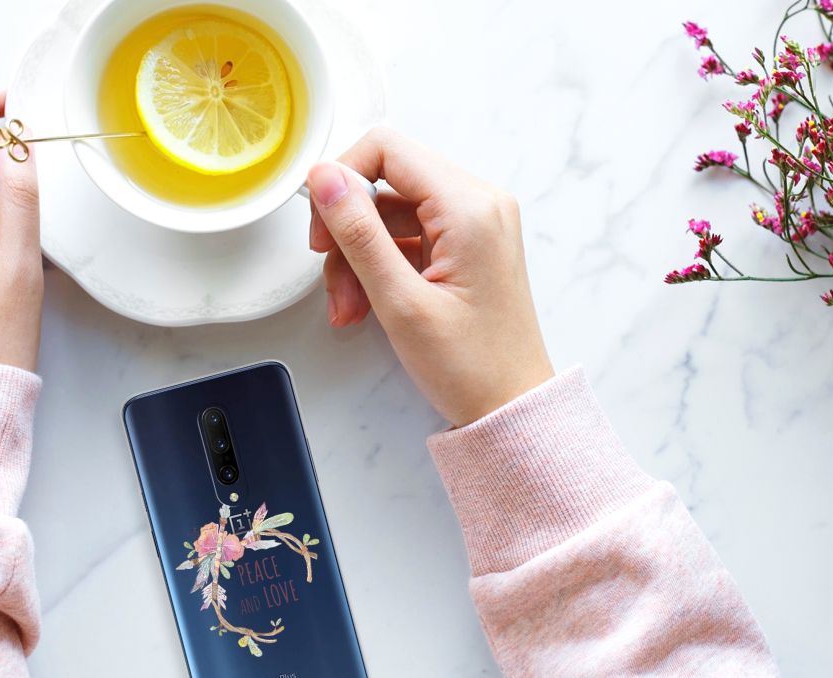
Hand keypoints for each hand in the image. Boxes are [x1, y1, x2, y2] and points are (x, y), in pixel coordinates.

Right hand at [307, 128, 552, 426]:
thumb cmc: (471, 366)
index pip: (387, 149)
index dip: (342, 179)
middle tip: (331, 278)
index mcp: (470, 207)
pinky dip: (380, 266)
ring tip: (349, 308)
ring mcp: (474, 224)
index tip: (321, 226)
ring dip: (359, 257)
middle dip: (348, 230)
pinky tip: (366, 305)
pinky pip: (407, 236)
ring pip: (390, 213)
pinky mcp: (466, 245)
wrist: (511, 407)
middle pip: (386, 182)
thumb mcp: (400, 301)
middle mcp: (478, 203)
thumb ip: (359, 233)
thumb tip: (324, 178)